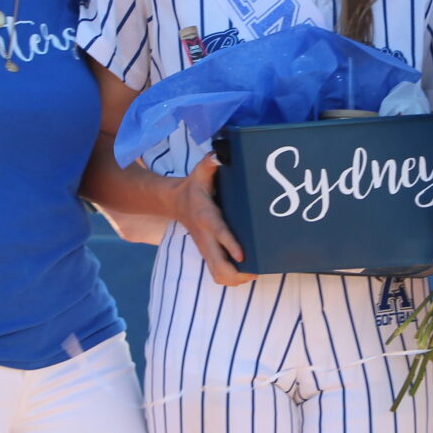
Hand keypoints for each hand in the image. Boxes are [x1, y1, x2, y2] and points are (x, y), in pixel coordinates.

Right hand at [172, 153, 253, 285]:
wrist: (175, 203)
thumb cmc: (194, 187)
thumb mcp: (200, 172)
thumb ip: (210, 163)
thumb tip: (220, 153)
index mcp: (206, 217)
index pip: (219, 233)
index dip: (230, 245)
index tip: (243, 256)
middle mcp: (206, 238)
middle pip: (219, 267)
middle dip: (238, 273)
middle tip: (257, 269)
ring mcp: (206, 250)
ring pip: (218, 276)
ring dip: (236, 279)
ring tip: (254, 272)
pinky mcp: (208, 256)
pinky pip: (218, 275)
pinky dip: (232, 278)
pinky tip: (247, 272)